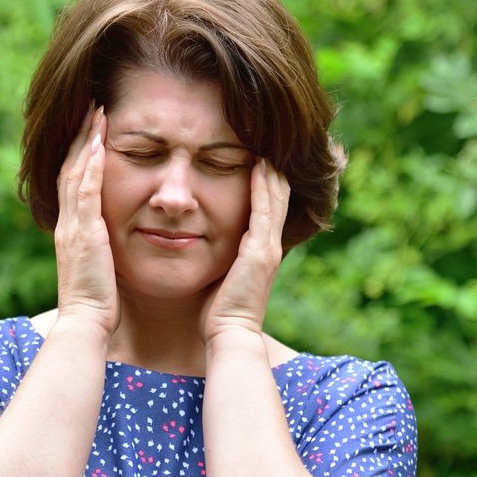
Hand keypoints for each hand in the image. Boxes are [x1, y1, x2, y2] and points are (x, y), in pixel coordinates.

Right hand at [53, 105, 118, 336]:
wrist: (86, 325)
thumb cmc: (98, 304)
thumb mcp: (100, 268)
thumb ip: (103, 249)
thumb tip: (113, 240)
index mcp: (72, 230)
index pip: (73, 181)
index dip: (80, 151)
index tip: (91, 126)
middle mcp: (68, 223)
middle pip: (69, 167)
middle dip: (80, 135)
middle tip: (90, 105)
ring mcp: (73, 226)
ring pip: (75, 171)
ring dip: (86, 139)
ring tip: (97, 111)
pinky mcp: (85, 233)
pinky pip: (86, 190)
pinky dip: (92, 164)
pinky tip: (101, 142)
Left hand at [202, 158, 289, 343]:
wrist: (228, 336)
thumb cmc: (217, 313)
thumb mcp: (219, 277)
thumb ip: (218, 258)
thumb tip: (199, 243)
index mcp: (258, 250)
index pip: (266, 206)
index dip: (264, 180)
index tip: (257, 153)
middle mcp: (268, 245)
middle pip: (277, 196)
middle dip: (273, 168)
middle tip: (269, 139)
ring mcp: (268, 248)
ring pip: (275, 198)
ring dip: (271, 169)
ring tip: (267, 142)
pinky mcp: (260, 253)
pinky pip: (265, 211)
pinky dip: (264, 187)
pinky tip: (261, 164)